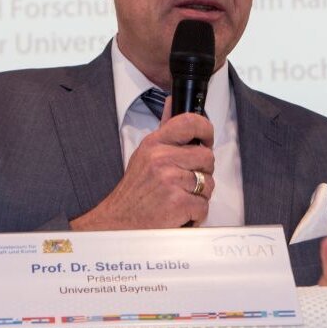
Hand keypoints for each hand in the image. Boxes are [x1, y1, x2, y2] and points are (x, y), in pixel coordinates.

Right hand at [71, 100, 214, 230]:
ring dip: (198, 196)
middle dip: (203, 172)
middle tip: (187, 181)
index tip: (207, 139)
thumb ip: (164, 131)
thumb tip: (171, 103)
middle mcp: (161, 159)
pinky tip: (178, 214)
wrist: (118, 224)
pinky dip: (195, 215)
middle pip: (207, 157)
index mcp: (154, 144)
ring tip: (179, 198)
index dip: (206, 129)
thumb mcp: (144, 155)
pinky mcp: (177, 203)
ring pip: (208, 183)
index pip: (189, 122)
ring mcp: (170, 180)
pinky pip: (203, 206)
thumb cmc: (134, 192)